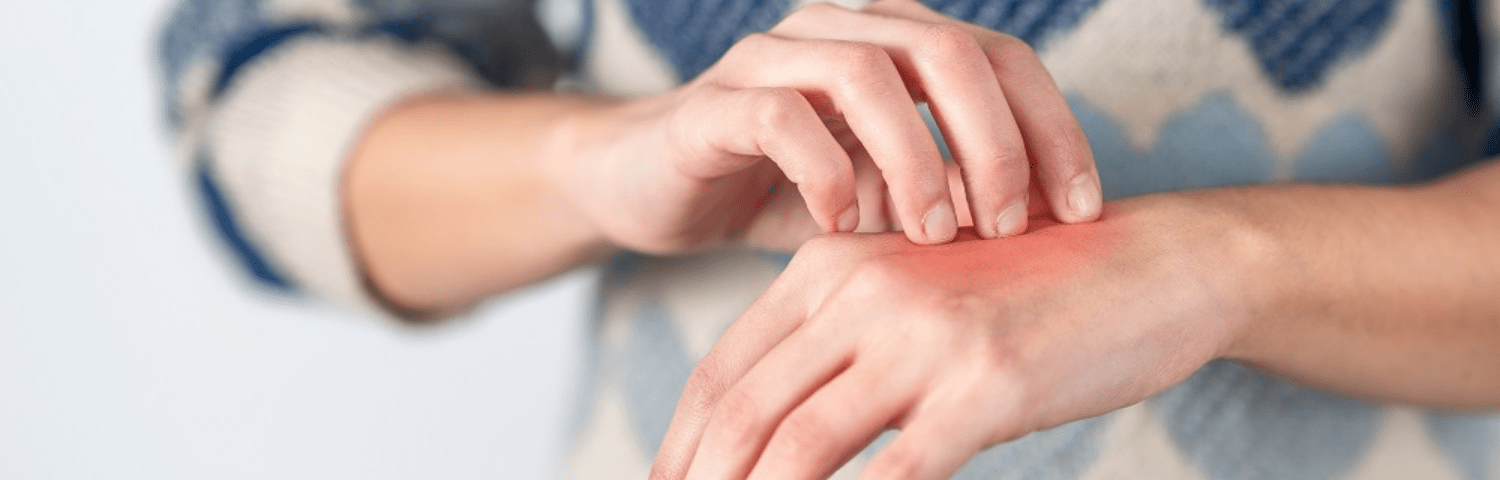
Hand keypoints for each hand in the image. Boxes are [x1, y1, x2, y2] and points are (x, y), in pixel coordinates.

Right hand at [549, 0, 1098, 253]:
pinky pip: (779, 118)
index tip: (1081, 211)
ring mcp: (772, 61)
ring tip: (932, 236)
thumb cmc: (782, 191)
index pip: (1001, 59)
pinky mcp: (713, 104)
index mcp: (894, 43)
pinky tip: (842, 228)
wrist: (654, 187)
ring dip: (916, 159)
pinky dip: (825, 173)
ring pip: (867, 75)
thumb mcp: (887, 198)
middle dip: (994, 141)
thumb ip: (953, 196)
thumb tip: (1044, 232)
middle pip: (947, 50)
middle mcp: (839, 32)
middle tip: (1007, 228)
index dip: (1052, 129)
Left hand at [649, 199, 1254, 479]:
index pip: (726, 370)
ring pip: (798, 444)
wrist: (1157, 262)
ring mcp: (923, 336)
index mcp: (833, 265)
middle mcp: (863, 289)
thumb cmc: (1033, 290)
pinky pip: (895, 473)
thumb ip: (844, 342)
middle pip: (743, 410)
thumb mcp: (917, 294)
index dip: (683, 446)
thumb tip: (777, 430)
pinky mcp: (986, 384)